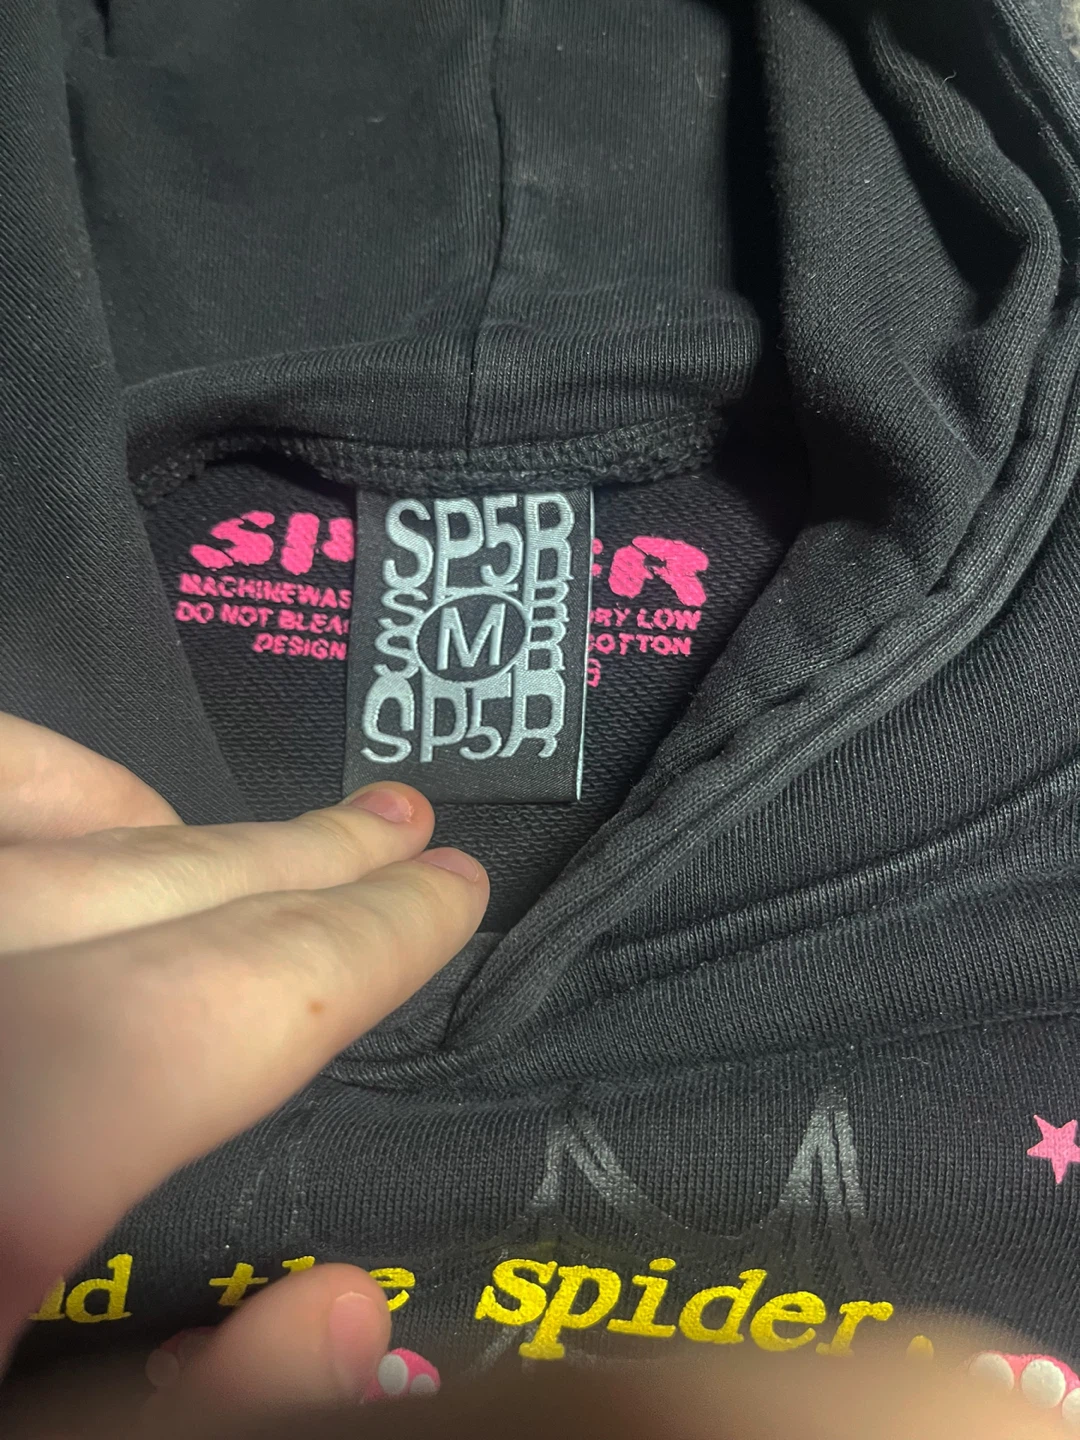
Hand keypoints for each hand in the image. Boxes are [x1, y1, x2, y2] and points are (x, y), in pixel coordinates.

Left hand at [0, 713, 487, 1429]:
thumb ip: (201, 1410)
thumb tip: (356, 1313)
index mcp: (21, 1145)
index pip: (237, 995)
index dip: (369, 936)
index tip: (451, 888)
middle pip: (160, 892)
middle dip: (309, 863)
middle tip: (411, 832)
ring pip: (59, 835)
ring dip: (192, 833)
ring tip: (302, 830)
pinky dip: (51, 790)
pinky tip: (112, 811)